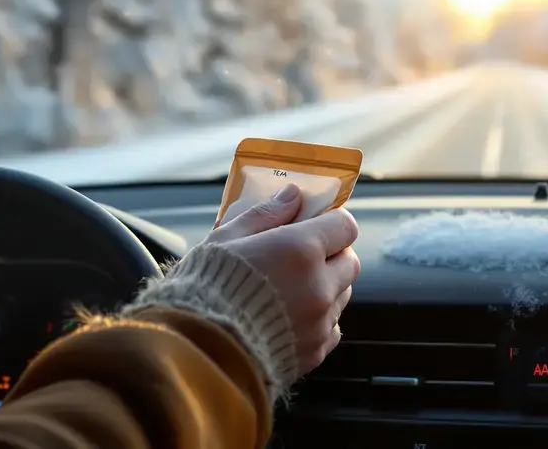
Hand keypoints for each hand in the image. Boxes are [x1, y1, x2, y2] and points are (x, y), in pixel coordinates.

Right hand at [203, 184, 360, 373]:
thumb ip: (266, 213)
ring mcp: (320, 322)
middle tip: (303, 255)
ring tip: (291, 288)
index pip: (345, 226)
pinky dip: (319, 320)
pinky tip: (290, 317)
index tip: (315, 224)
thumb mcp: (227, 238)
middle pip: (350, 262)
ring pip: (343, 295)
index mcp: (301, 250)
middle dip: (332, 254)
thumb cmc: (206, 288)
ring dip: (326, 286)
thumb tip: (293, 194)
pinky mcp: (314, 352)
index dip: (331, 222)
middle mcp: (319, 286)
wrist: (197, 351)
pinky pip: (332, 329)